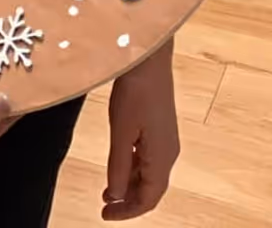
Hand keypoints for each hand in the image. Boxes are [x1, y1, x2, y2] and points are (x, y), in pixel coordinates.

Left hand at [103, 41, 179, 218]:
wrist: (148, 59)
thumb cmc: (135, 93)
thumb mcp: (121, 132)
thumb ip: (118, 166)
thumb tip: (115, 196)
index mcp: (161, 158)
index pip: (148, 199)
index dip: (127, 212)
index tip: (104, 216)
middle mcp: (168, 153)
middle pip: (151, 190)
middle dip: (128, 201)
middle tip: (104, 207)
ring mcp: (165, 141)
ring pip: (148, 175)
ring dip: (129, 185)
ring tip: (106, 190)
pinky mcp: (160, 129)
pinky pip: (147, 159)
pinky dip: (132, 168)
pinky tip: (118, 165)